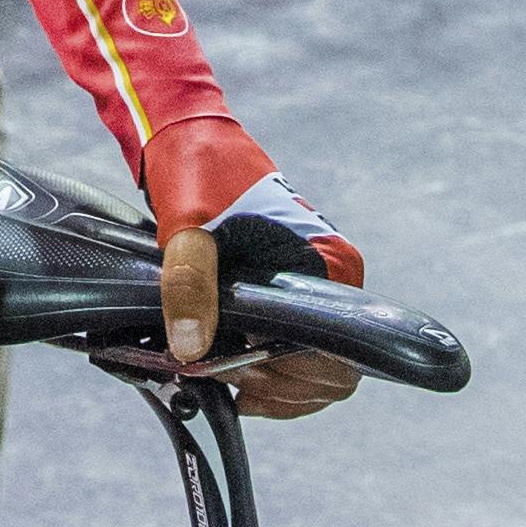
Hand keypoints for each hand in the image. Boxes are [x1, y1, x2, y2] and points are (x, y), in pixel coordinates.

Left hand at [146, 117, 360, 421]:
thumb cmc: (197, 172)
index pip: (339, 354)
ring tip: (222, 372)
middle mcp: (333, 283)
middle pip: (329, 374)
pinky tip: (226, 370)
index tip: (244, 367)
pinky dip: (264, 376)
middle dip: (278, 387)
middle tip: (226, 372)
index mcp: (330, 264)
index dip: (293, 376)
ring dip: (270, 386)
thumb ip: (190, 283)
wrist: (186, 139)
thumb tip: (191, 346)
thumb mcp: (189, 227)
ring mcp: (311, 292)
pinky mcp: (286, 296)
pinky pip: (291, 357)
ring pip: (311, 374)